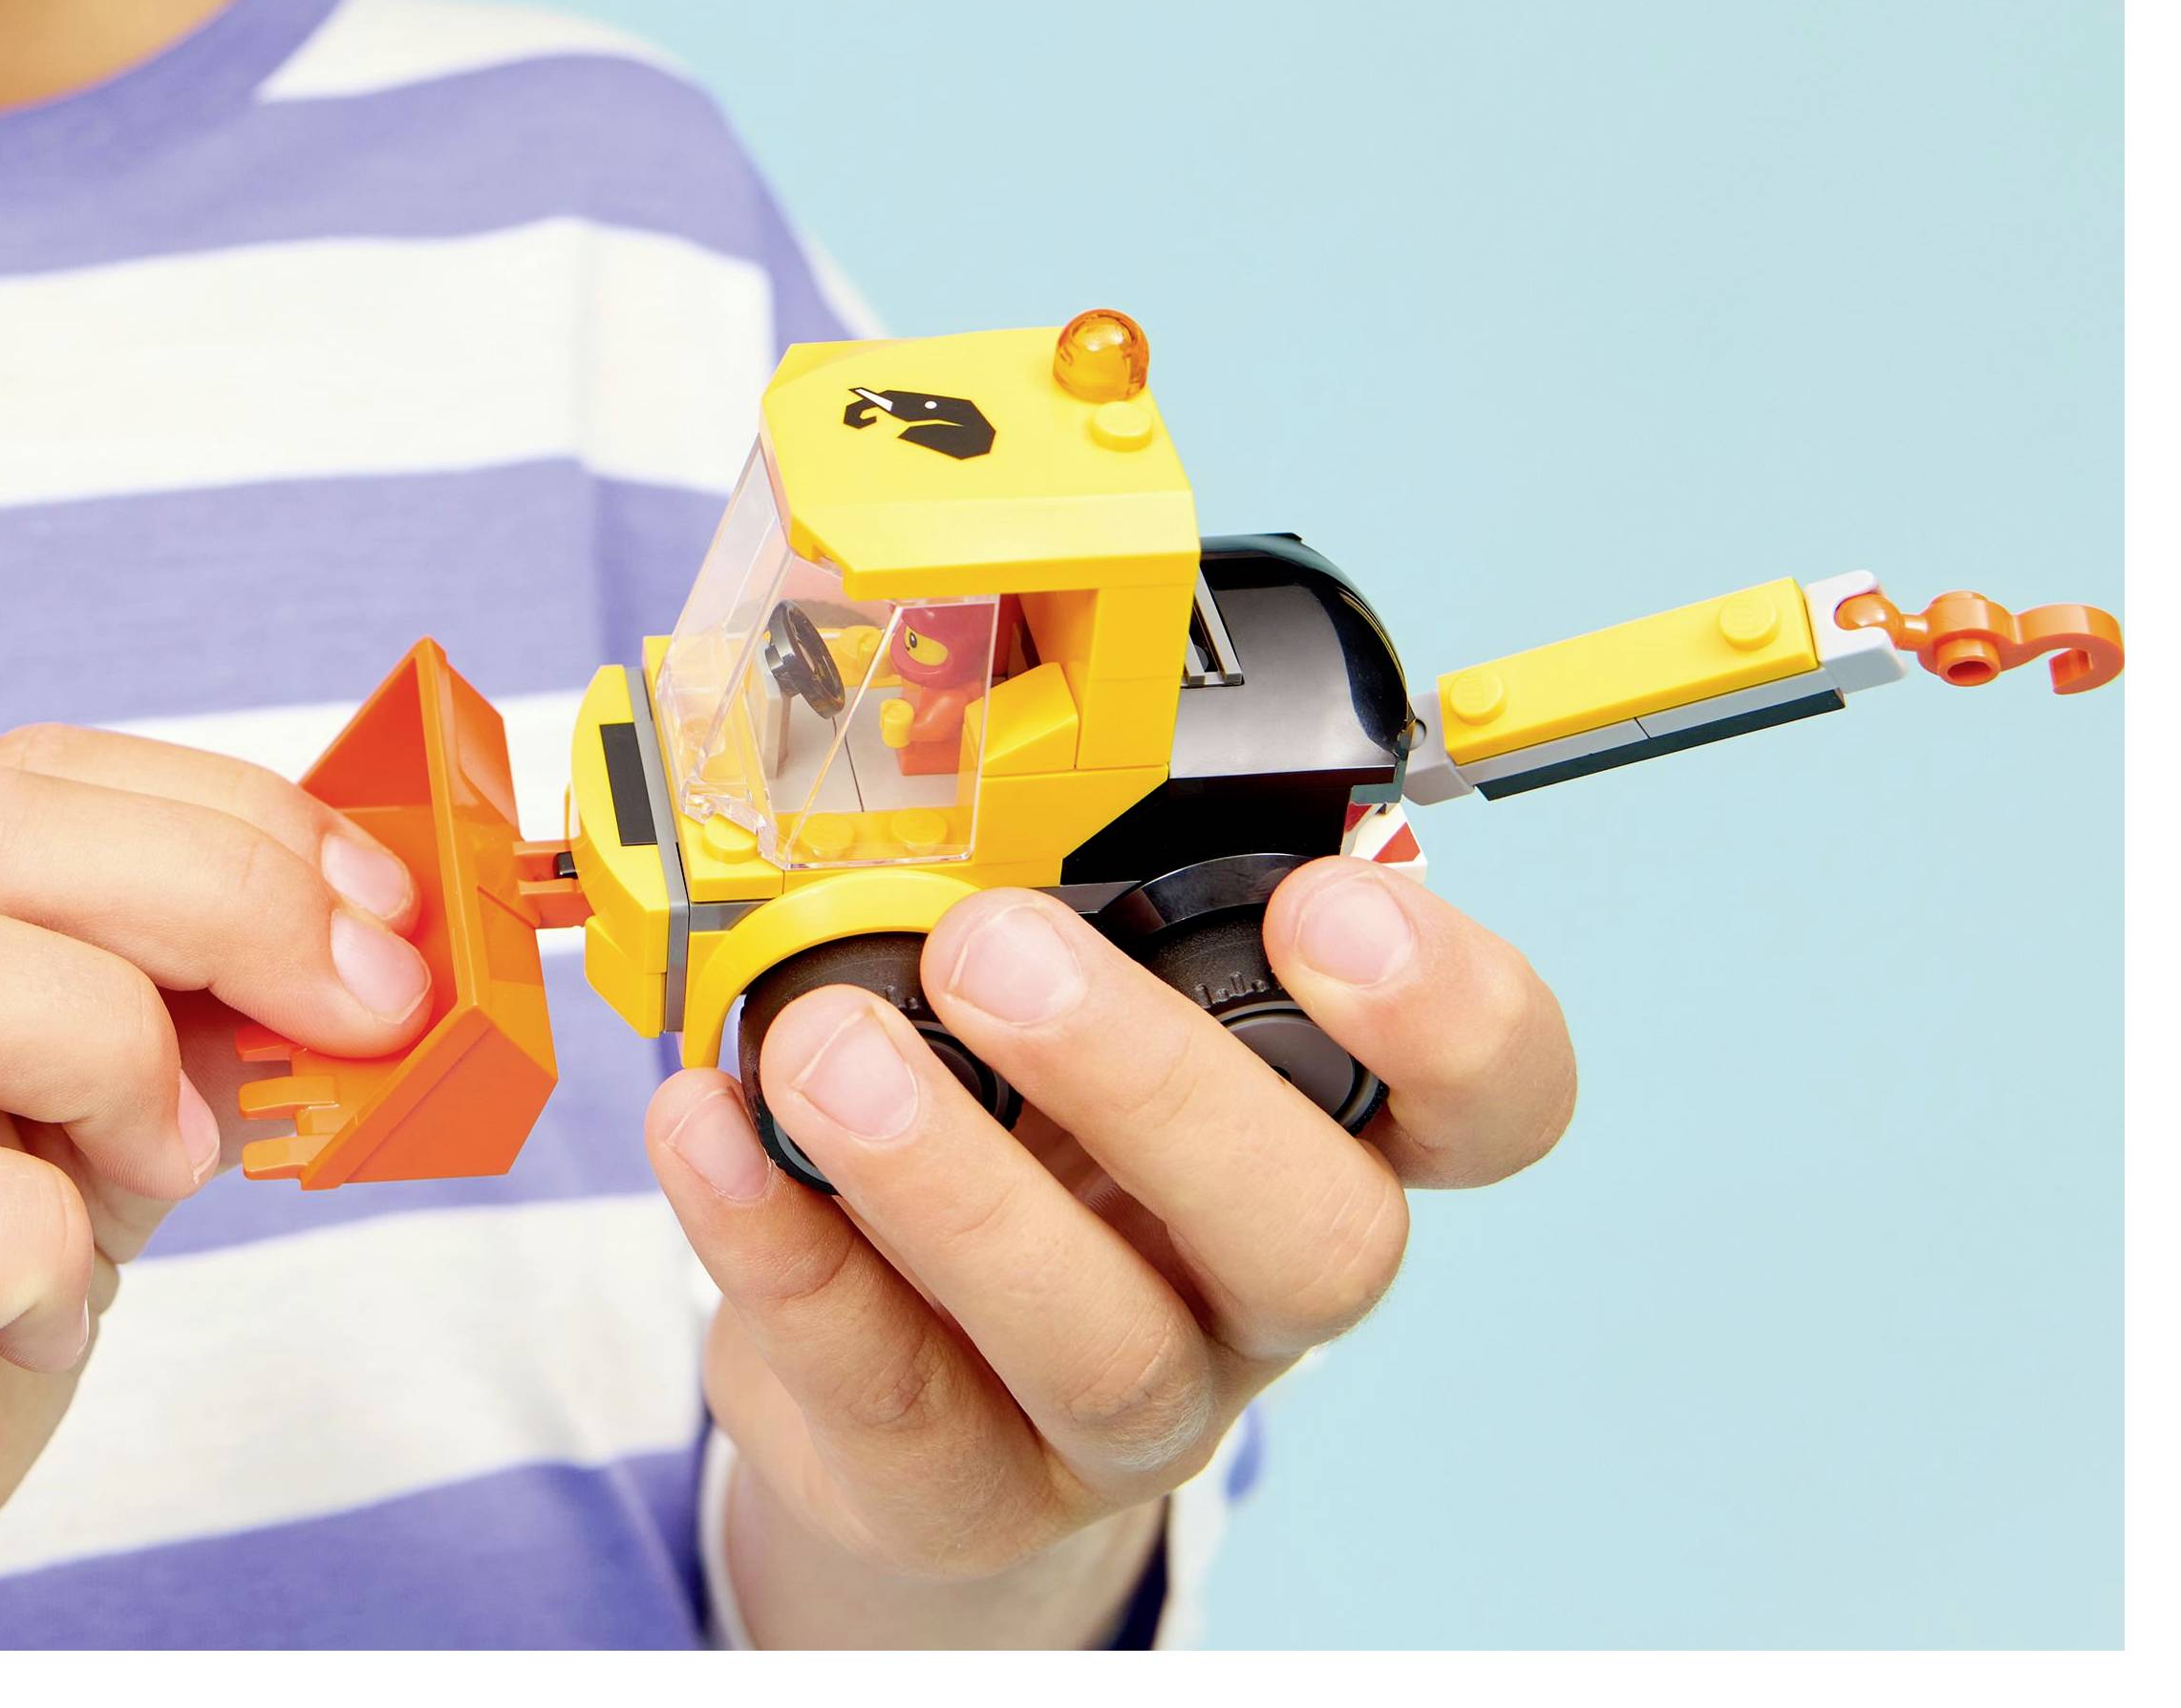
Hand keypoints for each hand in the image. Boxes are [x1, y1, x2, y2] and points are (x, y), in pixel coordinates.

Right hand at [0, 727, 430, 1646]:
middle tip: (357, 1007)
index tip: (377, 903)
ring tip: (156, 1167)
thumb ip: (178, 1019)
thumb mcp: (78, 1135)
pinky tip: (47, 1310)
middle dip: (221, 895)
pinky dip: (36, 1249)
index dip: (232, 815)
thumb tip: (352, 942)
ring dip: (104, 1046)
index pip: (28, 776)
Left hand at [645, 858, 1575, 1646]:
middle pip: (1317, 1234)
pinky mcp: (965, 1484)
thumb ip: (1053, 868)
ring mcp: (1129, 1402)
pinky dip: (784, 1244)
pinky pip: (890, 1389)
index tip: (1322, 901)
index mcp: (1322, 1117)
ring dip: (954, 1183)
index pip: (1493, 1097)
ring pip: (1105, 1343)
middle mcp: (1257, 1274)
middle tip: (992, 948)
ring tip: (823, 1049)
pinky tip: (708, 1127)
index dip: (1454, 1015)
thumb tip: (948, 717)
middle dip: (1156, 1080)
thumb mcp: (1069, 974)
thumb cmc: (1016, 1117)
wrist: (905, 1384)